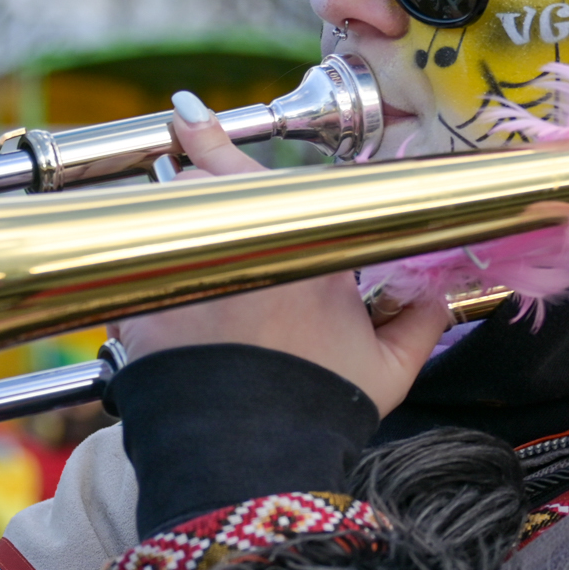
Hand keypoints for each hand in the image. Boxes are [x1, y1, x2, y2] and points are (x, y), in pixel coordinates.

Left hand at [112, 95, 448, 414]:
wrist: (252, 455)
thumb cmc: (317, 409)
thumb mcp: (387, 369)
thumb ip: (421, 324)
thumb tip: (440, 301)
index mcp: (299, 244)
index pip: (243, 170)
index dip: (208, 139)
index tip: (188, 114)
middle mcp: (234, 244)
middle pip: (192, 187)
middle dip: (189, 187)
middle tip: (189, 185)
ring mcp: (181, 273)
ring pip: (157, 224)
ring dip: (165, 230)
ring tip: (173, 246)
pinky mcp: (140, 310)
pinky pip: (127, 277)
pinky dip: (135, 282)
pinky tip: (146, 295)